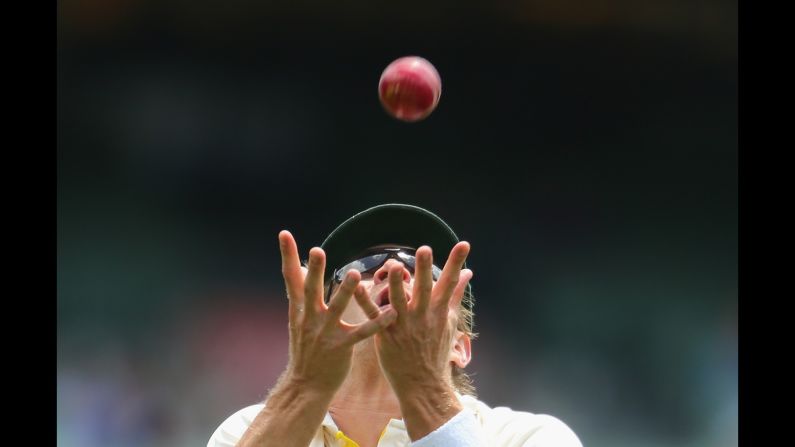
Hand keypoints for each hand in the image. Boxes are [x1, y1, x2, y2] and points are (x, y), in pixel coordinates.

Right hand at [278, 230, 397, 394]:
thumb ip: (300, 293)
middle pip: (311, 290)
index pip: (291, 278)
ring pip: (336, 309)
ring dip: (345, 292)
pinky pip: (361, 333)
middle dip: (314, 271)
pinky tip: (391, 314)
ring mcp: (324, 334)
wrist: (306, 385)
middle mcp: (309, 319)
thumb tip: (299, 266)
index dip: (288, 255)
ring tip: (355, 274)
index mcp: (299, 310)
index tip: (284, 234)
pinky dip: (377, 323)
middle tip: (317, 251)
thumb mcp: (298, 320)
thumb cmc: (306, 348)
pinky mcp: (341, 348)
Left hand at [365, 242, 472, 438]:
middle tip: (424, 249)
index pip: (450, 282)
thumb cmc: (437, 349)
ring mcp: (404, 325)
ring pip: (398, 300)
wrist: (423, 383)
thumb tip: (468, 273)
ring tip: (393, 266)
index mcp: (439, 311)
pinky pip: (373, 315)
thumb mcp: (450, 321)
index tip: (463, 244)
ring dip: (394, 283)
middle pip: (424, 289)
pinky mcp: (385, 334)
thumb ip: (456, 295)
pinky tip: (356, 286)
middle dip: (424, 270)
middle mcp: (423, 316)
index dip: (456, 262)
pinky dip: (364, 300)